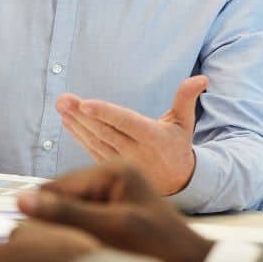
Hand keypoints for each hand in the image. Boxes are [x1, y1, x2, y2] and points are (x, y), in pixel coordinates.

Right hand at [18, 160, 212, 261]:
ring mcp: (113, 190)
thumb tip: (19, 200)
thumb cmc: (160, 248)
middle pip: (61, 196)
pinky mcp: (114, 208)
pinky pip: (81, 217)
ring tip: (72, 251)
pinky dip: (77, 234)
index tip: (33, 239)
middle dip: (56, 221)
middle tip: (56, 249)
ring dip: (66, 230)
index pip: (58, 186)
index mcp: (112, 168)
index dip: (44, 212)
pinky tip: (82, 249)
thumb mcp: (111, 229)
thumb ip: (67, 213)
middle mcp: (111, 173)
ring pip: (69, 208)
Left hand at [56, 75, 207, 194]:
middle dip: (82, 115)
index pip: (126, 123)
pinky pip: (91, 152)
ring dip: (76, 124)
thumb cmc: (177, 146)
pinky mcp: (113, 170)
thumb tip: (201, 78)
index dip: (105, 113)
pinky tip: (66, 122)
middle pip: (105, 131)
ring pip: (95, 142)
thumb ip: (186, 99)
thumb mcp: (184, 123)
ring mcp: (123, 164)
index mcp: (154, 139)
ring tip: (61, 106)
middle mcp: (137, 153)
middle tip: (63, 99)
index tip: (85, 103)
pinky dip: (78, 136)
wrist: (177, 184)